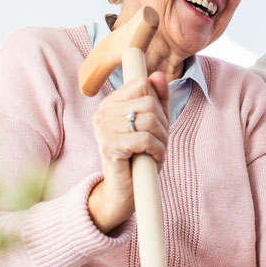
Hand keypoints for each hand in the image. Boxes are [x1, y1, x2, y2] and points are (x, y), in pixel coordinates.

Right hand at [88, 72, 169, 231]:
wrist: (125, 191)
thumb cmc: (139, 156)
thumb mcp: (154, 124)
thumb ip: (157, 99)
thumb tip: (158, 75)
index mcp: (111, 103)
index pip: (142, 84)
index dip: (157, 103)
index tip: (156, 123)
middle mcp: (103, 113)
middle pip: (149, 102)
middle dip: (162, 124)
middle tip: (158, 142)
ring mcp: (103, 129)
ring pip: (149, 120)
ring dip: (161, 139)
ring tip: (155, 151)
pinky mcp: (109, 146)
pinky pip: (145, 139)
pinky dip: (157, 150)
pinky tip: (153, 158)